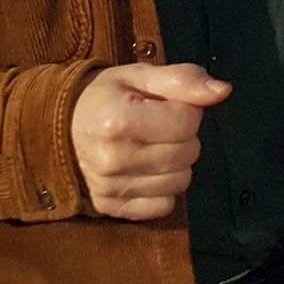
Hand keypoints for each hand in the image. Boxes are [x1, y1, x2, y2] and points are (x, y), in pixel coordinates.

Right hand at [70, 62, 230, 220]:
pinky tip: (145, 169)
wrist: (60, 125)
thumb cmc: (106, 97)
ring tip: (151, 146)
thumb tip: (223, 91)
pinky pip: (165, 206)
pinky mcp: (111, 208)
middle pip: (188, 152)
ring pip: (181, 181)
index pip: (187, 121)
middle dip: (183, 136)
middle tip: (158, 126)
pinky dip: (163, 188)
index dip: (186, 109)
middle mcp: (112, 159)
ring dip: (176, 163)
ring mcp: (110, 188)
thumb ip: (184, 80)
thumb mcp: (141, 76)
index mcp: (117, 121)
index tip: (166, 105)